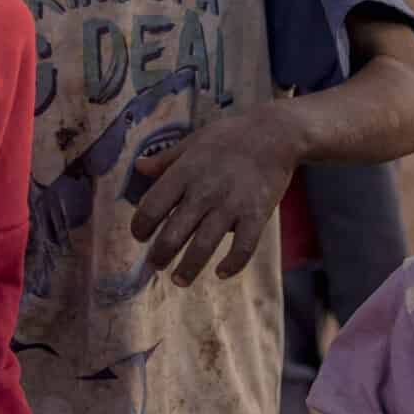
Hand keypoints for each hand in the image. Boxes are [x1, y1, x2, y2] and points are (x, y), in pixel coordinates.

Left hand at [128, 109, 300, 284]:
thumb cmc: (229, 137)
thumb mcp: (193, 142)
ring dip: (188, 268)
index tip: (140, 236)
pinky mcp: (257, 215)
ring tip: (179, 280)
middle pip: (173, 234)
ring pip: (203, 246)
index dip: (140, 227)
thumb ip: (165, 160)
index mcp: (185, 172)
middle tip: (155, 265)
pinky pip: (243, 248)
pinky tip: (221, 273)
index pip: (152, 207)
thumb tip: (137, 167)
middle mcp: (204, 191)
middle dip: (159, 255)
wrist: (276, 133)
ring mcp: (232, 205)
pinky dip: (232, 265)